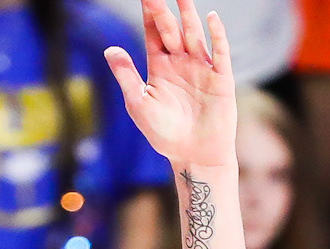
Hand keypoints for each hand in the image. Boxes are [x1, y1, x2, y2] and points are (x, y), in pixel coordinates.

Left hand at [104, 0, 235, 169]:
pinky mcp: (220, 77)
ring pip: (193, 35)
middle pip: (171, 29)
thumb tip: (109, 50)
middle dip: (164, 11)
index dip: (149, 14)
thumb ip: (126, 76)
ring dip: (188, 16)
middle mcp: (181, 61)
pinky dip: (216, 35)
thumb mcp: (139, 103)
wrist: (192, 154)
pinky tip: (211, 19)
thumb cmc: (163, 133)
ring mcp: (201, 67)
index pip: (153, 33)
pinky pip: (219, 52)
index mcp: (160, 67)